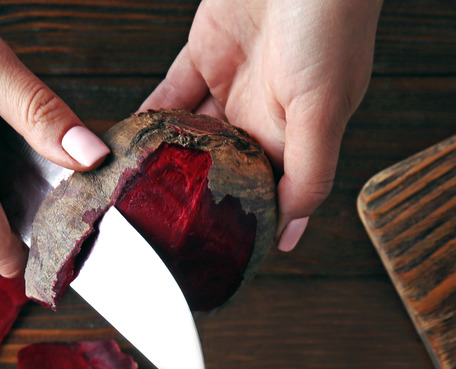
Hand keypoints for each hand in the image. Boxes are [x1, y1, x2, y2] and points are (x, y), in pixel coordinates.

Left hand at [140, 0, 381, 250]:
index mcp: (296, 137)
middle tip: (154, 227)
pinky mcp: (203, 58)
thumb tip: (290, 234)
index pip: (263, 193)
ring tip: (132, 190)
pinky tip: (127, 142)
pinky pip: (169, 96)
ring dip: (162, 159)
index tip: (206, 252)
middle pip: (219, 168)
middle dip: (190, 195)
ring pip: (189, 135)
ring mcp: (230, 88)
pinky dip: (148, 117)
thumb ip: (309, 172)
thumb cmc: (328, 29)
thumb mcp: (325, 110)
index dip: (238, 221)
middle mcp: (261, 118)